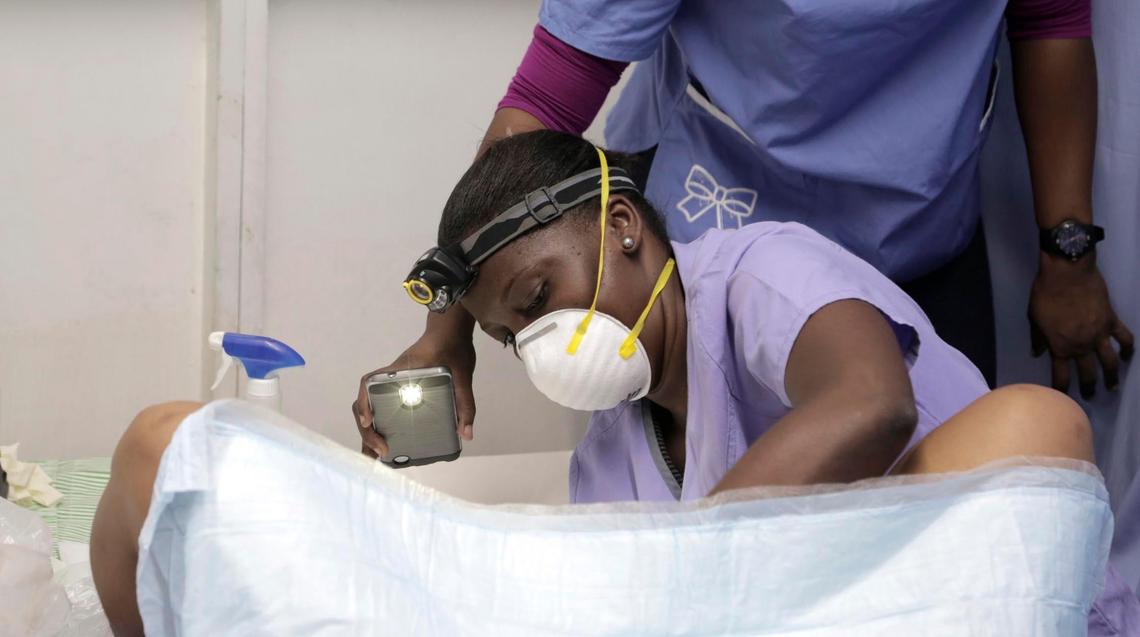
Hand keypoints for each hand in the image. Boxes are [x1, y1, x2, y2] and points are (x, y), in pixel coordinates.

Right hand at [352, 332, 476, 458]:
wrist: (451, 331)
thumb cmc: (453, 347)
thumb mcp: (463, 376)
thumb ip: (465, 404)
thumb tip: (466, 434)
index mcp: (401, 372)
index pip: (369, 384)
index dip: (364, 403)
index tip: (369, 421)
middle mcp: (391, 379)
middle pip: (364, 402)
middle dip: (367, 431)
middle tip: (382, 451)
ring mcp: (393, 384)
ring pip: (370, 408)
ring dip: (369, 431)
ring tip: (375, 456)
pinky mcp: (399, 389)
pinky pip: (382, 407)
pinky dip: (378, 426)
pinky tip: (385, 443)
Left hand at [1029, 254, 1133, 398]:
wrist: (1067, 273)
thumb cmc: (1045, 294)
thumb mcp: (1034, 318)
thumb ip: (1038, 338)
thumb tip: (1037, 353)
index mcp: (1060, 346)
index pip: (1061, 374)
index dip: (1061, 388)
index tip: (1061, 398)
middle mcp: (1081, 345)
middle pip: (1088, 372)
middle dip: (1088, 387)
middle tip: (1089, 396)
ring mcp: (1099, 334)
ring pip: (1110, 361)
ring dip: (1112, 376)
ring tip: (1112, 386)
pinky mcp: (1111, 320)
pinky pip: (1124, 338)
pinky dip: (1128, 348)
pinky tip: (1128, 355)